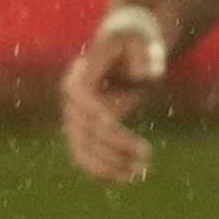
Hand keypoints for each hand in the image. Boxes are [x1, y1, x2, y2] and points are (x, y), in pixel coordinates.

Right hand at [58, 4, 169, 186]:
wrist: (120, 49)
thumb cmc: (133, 43)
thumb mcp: (141, 40)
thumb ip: (144, 53)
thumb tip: (147, 74)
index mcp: (81, 76)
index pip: (85, 101)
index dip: (101, 119)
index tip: (122, 132)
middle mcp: (71, 99)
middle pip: (85, 129)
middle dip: (114, 146)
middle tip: (147, 156)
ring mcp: (73, 117)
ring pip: (81, 149)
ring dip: (107, 165)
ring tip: (138, 172)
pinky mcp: (81, 130)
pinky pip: (83, 155)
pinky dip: (100, 170)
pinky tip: (124, 177)